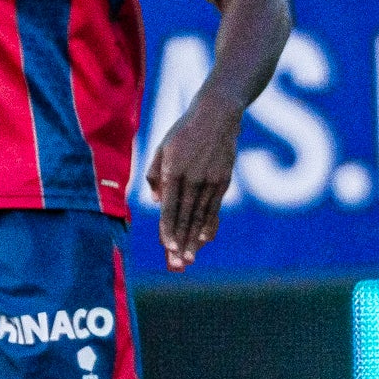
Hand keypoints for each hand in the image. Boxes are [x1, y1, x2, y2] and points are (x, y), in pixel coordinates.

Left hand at [147, 98, 239, 270]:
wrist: (217, 114)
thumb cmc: (183, 131)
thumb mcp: (162, 147)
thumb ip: (155, 175)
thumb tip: (156, 202)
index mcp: (174, 170)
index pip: (170, 207)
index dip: (168, 229)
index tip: (167, 247)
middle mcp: (193, 178)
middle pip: (186, 217)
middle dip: (181, 242)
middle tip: (178, 264)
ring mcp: (211, 180)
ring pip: (201, 216)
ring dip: (194, 240)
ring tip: (189, 259)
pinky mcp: (223, 180)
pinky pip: (214, 208)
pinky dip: (209, 225)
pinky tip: (204, 240)